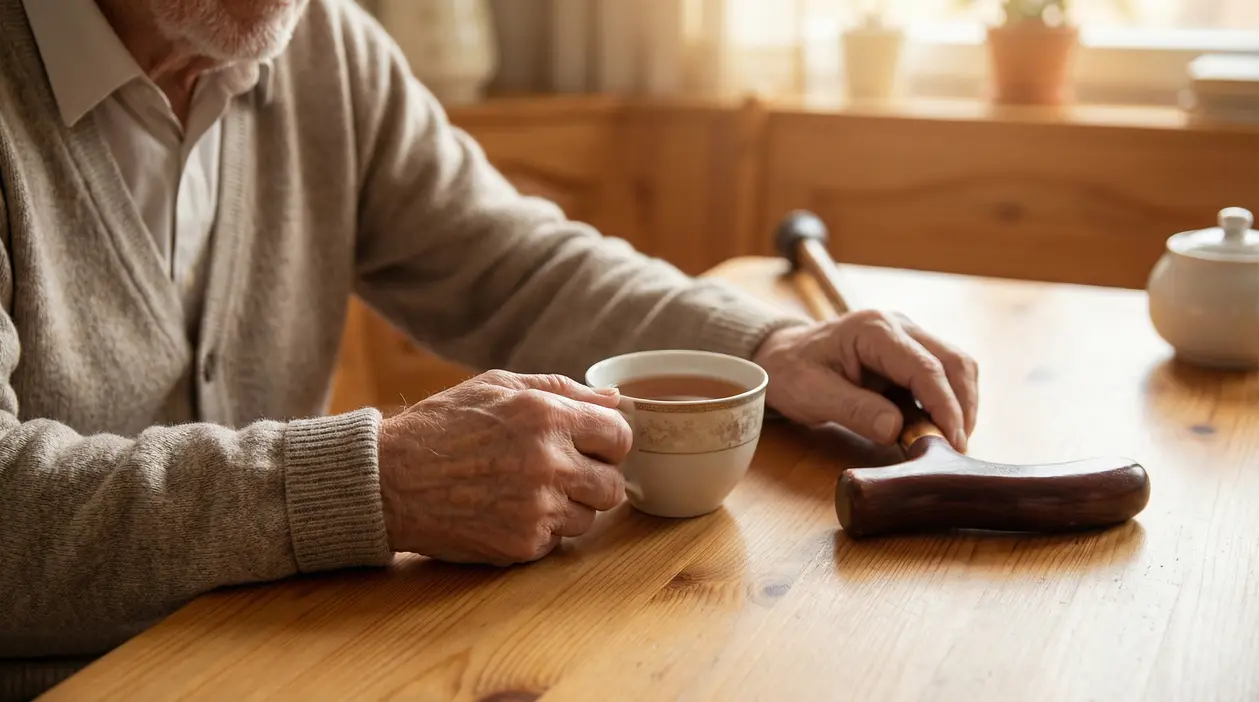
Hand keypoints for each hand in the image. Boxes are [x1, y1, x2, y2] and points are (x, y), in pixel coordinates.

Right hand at [377, 370, 631, 565]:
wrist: (387, 479)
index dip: (609, 442)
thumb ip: (561, 389)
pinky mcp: (521, 544)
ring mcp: (537, 509)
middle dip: (595, 480)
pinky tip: (506, 510)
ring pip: (587, 518)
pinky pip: (555, 541)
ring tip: (526, 490)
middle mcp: (549, 463)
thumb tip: (614, 398)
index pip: (620, 437)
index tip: (592, 445)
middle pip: (614, 486)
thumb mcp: (497, 386)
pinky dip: (538, 530)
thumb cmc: (441, 426)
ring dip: (566, 507)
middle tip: (564, 473)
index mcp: (547, 416)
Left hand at [752, 310, 978, 451]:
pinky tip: (938, 429)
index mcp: (874, 330)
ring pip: (956, 366)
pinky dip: (948, 402)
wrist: (782, 356)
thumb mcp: (812, 394)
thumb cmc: (792, 372)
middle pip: (953, 361)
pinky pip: (942, 375)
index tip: (954, 441)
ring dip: (960, 404)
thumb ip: (853, 410)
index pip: (925, 367)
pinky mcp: (910, 353)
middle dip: (962, 406)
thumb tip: (895, 430)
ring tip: (951, 442)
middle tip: (958, 448)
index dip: (945, 406)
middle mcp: (898, 326)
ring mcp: (908, 337)